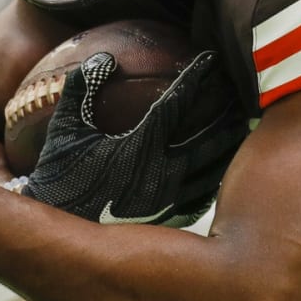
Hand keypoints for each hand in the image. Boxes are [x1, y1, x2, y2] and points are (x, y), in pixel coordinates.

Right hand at [24, 50, 247, 226]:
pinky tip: (222, 158)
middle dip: (225, 108)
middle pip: (208, 135)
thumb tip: (105, 58)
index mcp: (138, 149)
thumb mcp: (64, 131)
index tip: (210, 60)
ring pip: (214, 165)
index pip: (177, 105)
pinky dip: (218, 170)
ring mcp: (171, 201)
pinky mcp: (172, 219)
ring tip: (241, 117)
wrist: (61, 242)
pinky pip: (206, 191)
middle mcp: (161, 176)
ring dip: (228, 139)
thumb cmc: (59, 179)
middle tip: (237, 87)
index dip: (196, 79)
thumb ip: (82, 89)